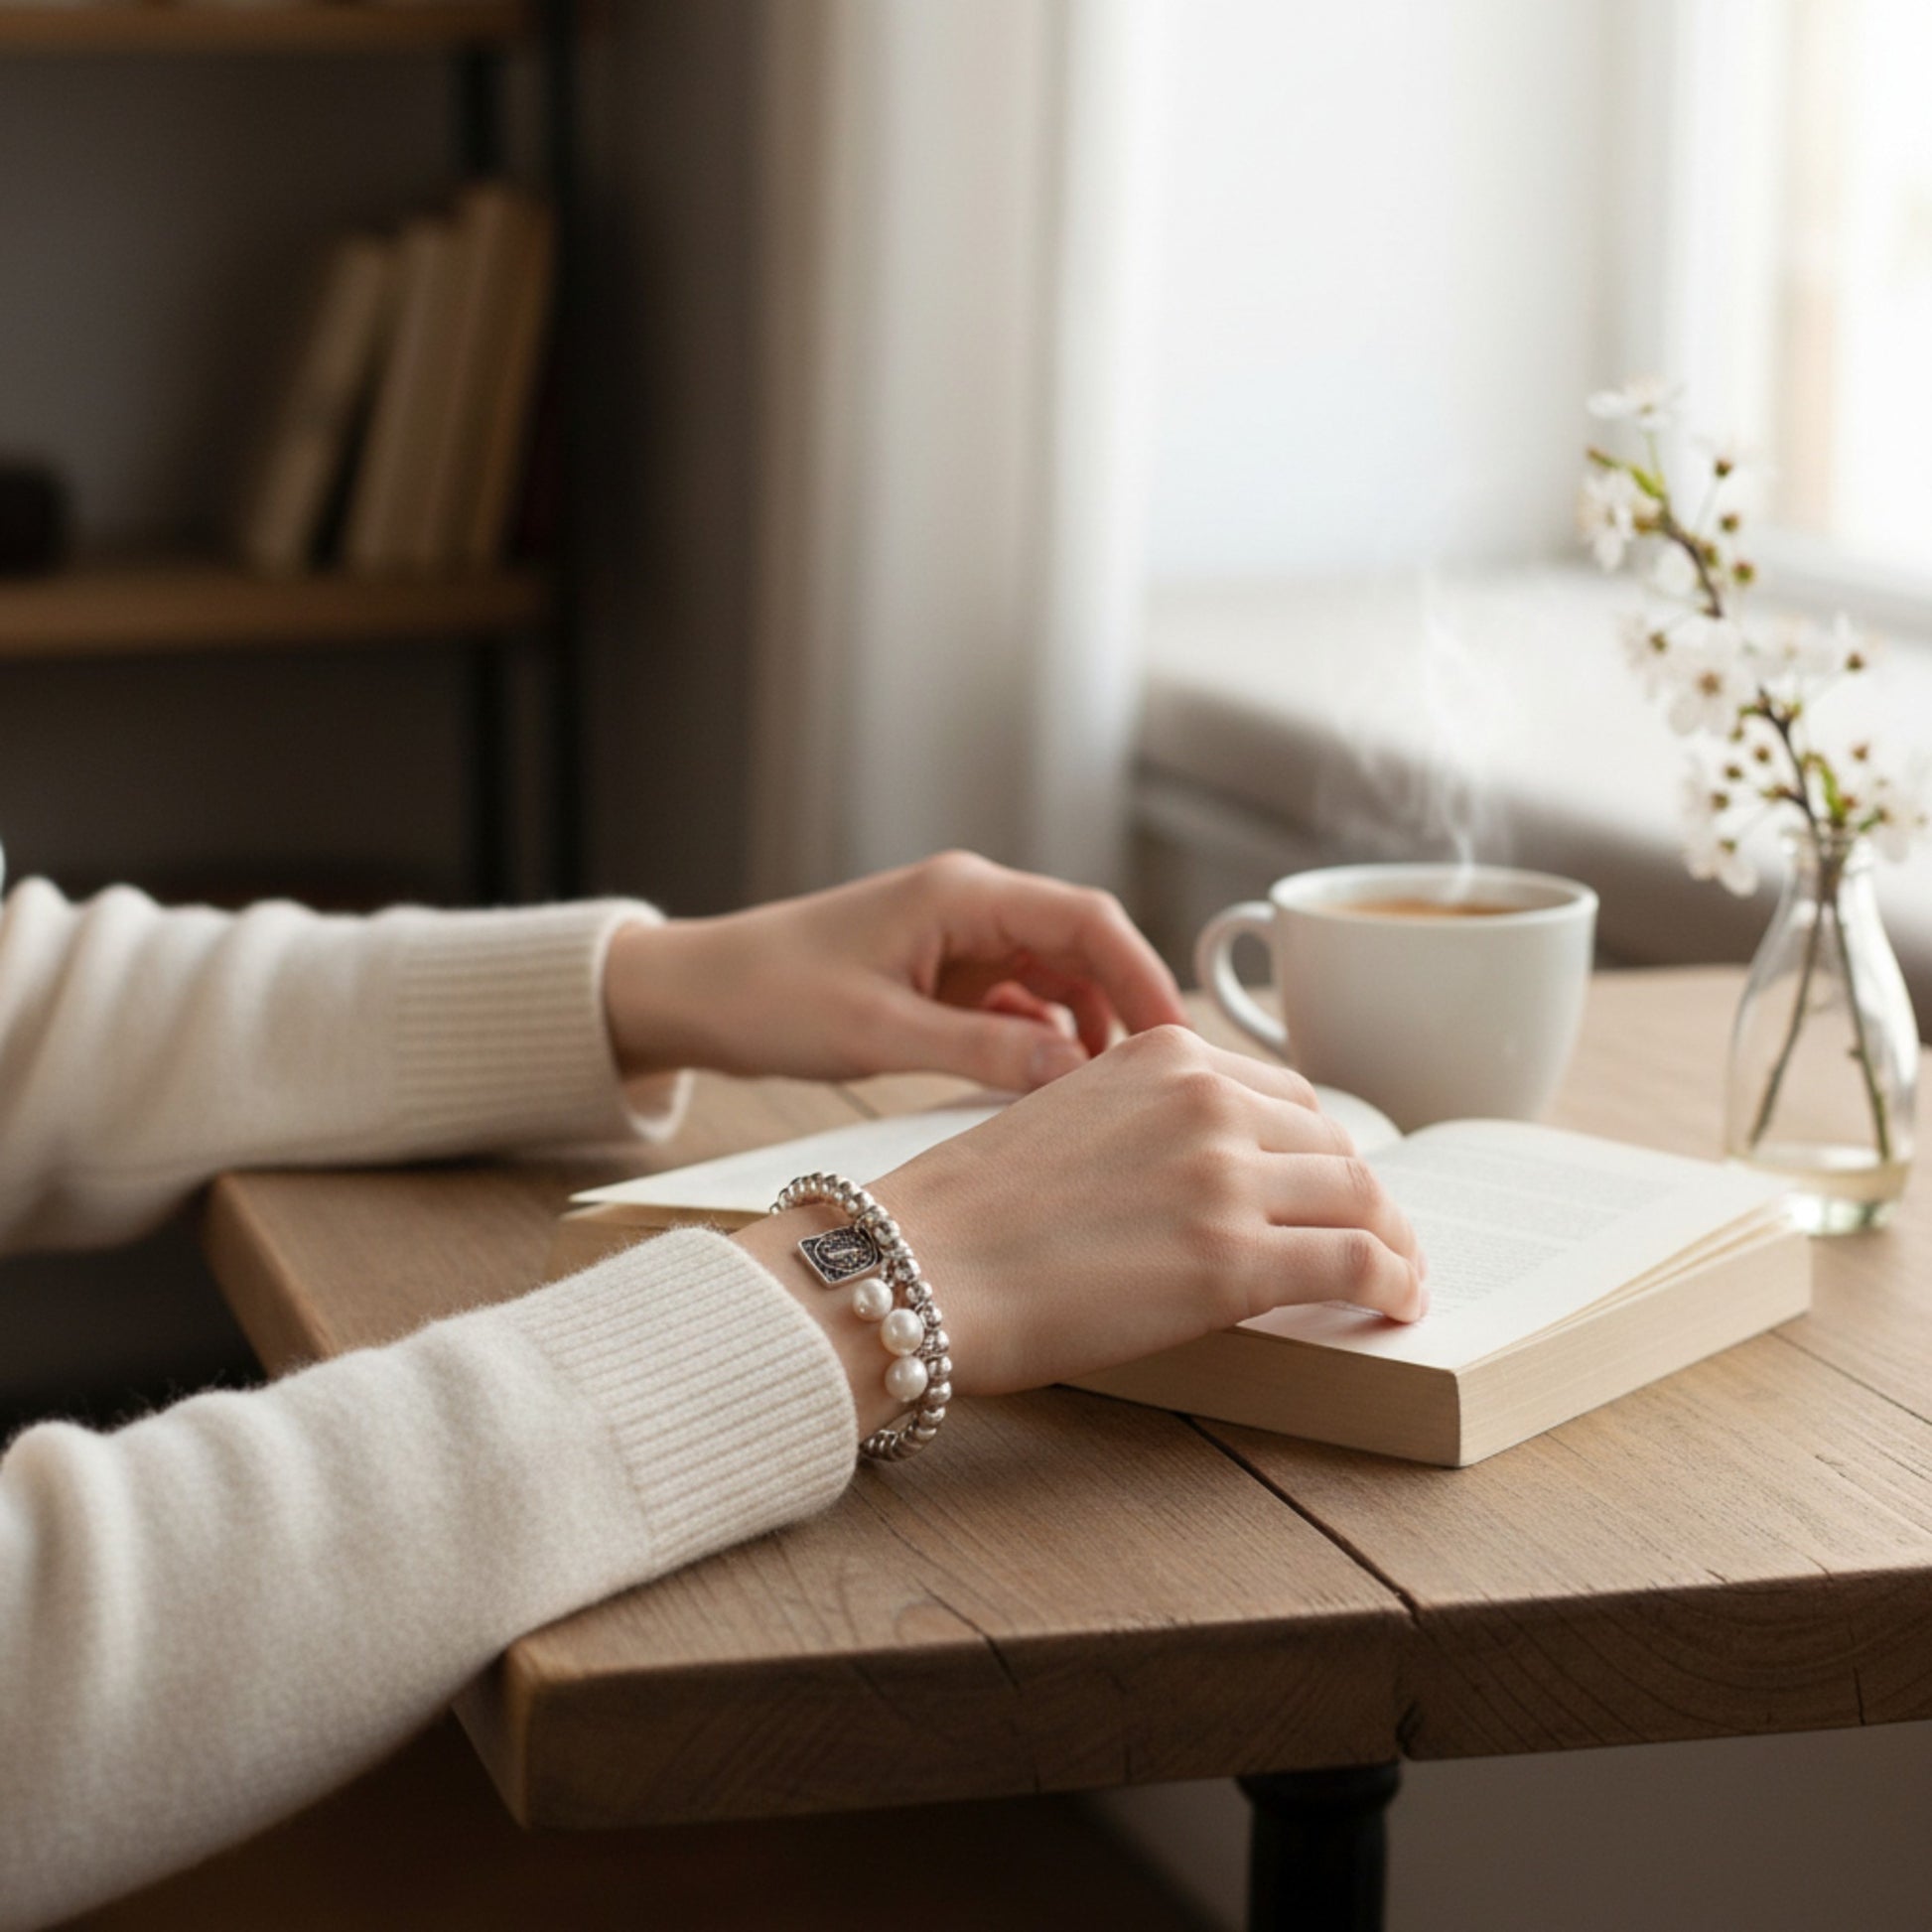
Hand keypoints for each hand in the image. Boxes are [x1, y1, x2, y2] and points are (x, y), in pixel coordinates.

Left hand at [603, 851, 1188, 1090]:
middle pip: (1085, 949)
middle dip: (1125, 1012)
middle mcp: (971, 907)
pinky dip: (1038, 1048)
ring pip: (1056, 983)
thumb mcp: (879, 1033)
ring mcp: (958, 943)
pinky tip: (1045, 1095)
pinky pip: (1016, 1010)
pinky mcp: (942, 980)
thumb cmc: (768, 996)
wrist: (695, 996)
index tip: (1179, 1044)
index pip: (1089, 920)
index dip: (1145, 977)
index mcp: (963, 894)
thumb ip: (982, 1054)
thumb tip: (1077, 1075)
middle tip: (1161, 1087)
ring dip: (1083, 1035)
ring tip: (1107, 1102)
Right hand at [737, 1026, 1426, 1433]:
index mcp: (1163, 1054)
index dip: (1321, 1149)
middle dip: (1362, 1194)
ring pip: (1359, 1197)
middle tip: (1380, 1236)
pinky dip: (1395, 1280)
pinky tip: (1402, 1302)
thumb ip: (1146, 1120)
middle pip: (1332, 1144)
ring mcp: (1223, 1175)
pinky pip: (1356, 1261)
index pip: (1284, 1096)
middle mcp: (1205, 1099)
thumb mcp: (1067, 1114)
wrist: (917, 1264)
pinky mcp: (1233, 1259)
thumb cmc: (971, 1210)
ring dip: (1393, 1239)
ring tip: (1401, 1274)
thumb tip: (1207, 1168)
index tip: (1333, 1182)